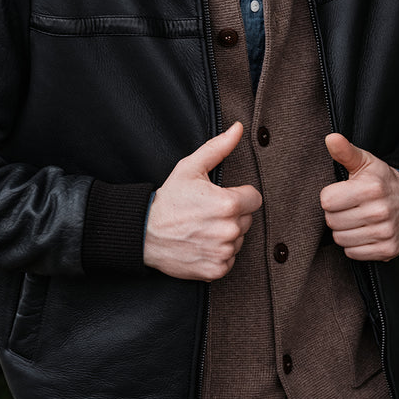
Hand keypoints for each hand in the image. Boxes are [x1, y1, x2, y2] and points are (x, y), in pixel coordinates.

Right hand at [144, 122, 262, 280]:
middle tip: (207, 213)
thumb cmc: (168, 200)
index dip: (239, 196)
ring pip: (239, 240)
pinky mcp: (216, 270)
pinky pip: (230, 260)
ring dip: (225, 235)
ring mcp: (223, 252)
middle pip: (246, 219)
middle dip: (232, 215)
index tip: (221, 197)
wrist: (144, 233)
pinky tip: (201, 244)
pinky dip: (218, 254)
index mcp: (228, 204)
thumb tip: (238, 128)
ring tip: (202, 228)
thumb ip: (218, 147)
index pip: (254, 199)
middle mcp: (229, 230)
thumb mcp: (190, 168)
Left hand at [320, 133, 398, 261]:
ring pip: (341, 239)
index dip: (331, 197)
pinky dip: (355, 245)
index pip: (327, 201)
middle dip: (336, 214)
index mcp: (371, 188)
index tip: (342, 194)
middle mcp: (380, 211)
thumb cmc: (381, 180)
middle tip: (349, 207)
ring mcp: (385, 232)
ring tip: (356, 219)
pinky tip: (364, 232)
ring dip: (344, 231)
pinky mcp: (388, 250)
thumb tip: (330, 138)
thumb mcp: (365, 162)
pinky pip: (353, 253)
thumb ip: (345, 151)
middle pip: (332, 221)